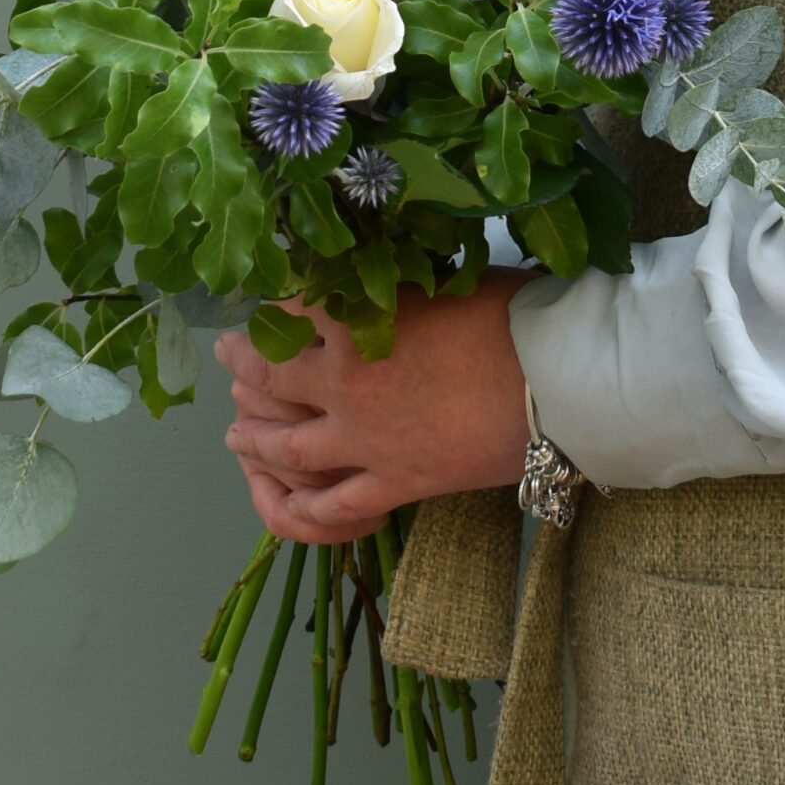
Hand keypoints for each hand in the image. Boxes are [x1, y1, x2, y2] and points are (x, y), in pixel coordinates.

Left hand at [216, 275, 532, 543]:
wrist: (558, 379)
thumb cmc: (511, 314)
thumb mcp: (442, 279)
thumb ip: (394, 286)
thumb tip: (374, 274)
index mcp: (355, 323)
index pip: (290, 310)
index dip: (270, 305)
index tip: (261, 299)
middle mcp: (346, 384)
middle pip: (273, 377)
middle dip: (243, 366)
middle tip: (226, 356)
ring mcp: (366, 441)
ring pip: (288, 448)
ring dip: (253, 441)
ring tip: (234, 436)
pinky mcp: (395, 484)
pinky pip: (333, 508)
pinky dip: (301, 510)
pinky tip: (283, 505)